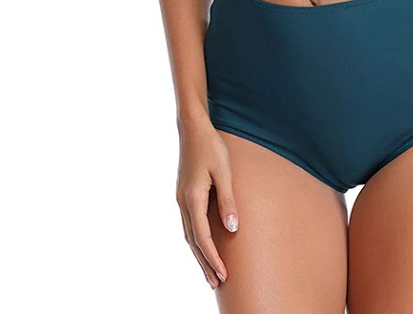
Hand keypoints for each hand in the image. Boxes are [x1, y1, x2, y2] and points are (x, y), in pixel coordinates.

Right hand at [176, 119, 238, 288]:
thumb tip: (232, 229)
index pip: (203, 237)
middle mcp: (183, 202)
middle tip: (217, 284)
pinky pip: (189, 224)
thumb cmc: (212, 146)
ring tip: (211, 271)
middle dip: (205, 264)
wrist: (193, 128)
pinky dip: (196, 239)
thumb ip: (228, 200)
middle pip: (193, 241)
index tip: (224, 274)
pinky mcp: (183, 194)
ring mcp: (181, 199)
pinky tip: (203, 245)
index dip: (213, 258)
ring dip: (199, 254)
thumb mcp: (224, 171)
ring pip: (189, 234)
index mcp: (193, 198)